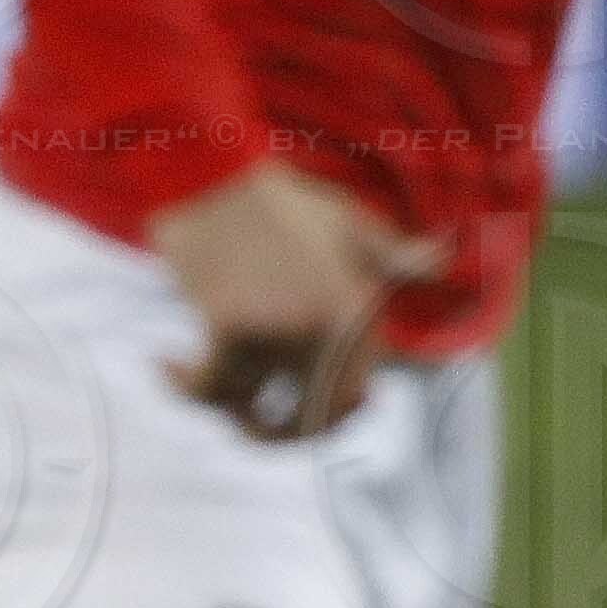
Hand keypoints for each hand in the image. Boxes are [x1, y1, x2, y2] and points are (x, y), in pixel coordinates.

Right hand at [150, 162, 445, 437]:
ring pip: (248, 404)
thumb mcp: (349, 220)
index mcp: (357, 310)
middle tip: (247, 423)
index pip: (355, 395)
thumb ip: (393, 253)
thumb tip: (443, 263)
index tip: (296, 414)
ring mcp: (279, 329)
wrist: (211, 170)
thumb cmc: (278, 198)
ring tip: (198, 378)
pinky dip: (183, 385)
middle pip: (311, 421)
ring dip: (220, 403)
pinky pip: (207, 387)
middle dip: (278, 436)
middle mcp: (325, 328)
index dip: (329, 419)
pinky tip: (164, 363)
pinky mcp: (229, 326)